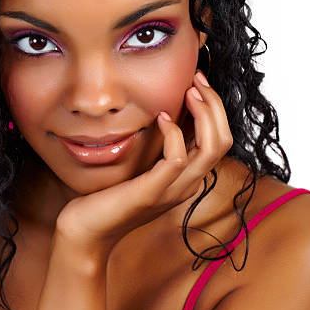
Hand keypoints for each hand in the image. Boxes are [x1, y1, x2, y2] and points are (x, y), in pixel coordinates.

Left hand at [54, 70, 232, 259]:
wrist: (86, 230)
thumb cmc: (111, 194)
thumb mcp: (142, 166)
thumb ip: (159, 146)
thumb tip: (168, 110)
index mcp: (188, 177)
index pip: (221, 140)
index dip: (215, 108)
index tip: (199, 81)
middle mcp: (187, 185)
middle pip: (223, 141)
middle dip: (215, 105)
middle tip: (197, 79)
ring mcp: (172, 190)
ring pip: (210, 149)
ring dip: (204, 114)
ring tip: (189, 91)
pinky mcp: (151, 192)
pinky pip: (176, 160)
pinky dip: (175, 134)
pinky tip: (161, 118)